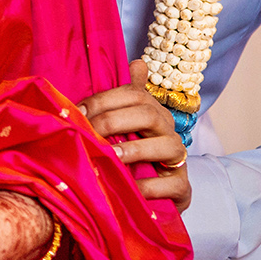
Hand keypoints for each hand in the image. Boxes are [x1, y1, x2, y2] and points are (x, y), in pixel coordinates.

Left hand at [79, 59, 191, 213]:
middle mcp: (168, 130)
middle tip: (89, 133)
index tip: (79, 112)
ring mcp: (178, 159)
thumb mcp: (124, 128)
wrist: (156, 195)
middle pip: (148, 115)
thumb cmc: (133, 157)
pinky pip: (172, 184)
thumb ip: (121, 100)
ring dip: (135, 150)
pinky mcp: (181, 186)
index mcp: (153, 112)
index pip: (134, 94)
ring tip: (111, 157)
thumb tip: (138, 63)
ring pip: (167, 146)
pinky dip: (149, 186)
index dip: (105, 100)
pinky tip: (129, 188)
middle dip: (114, 121)